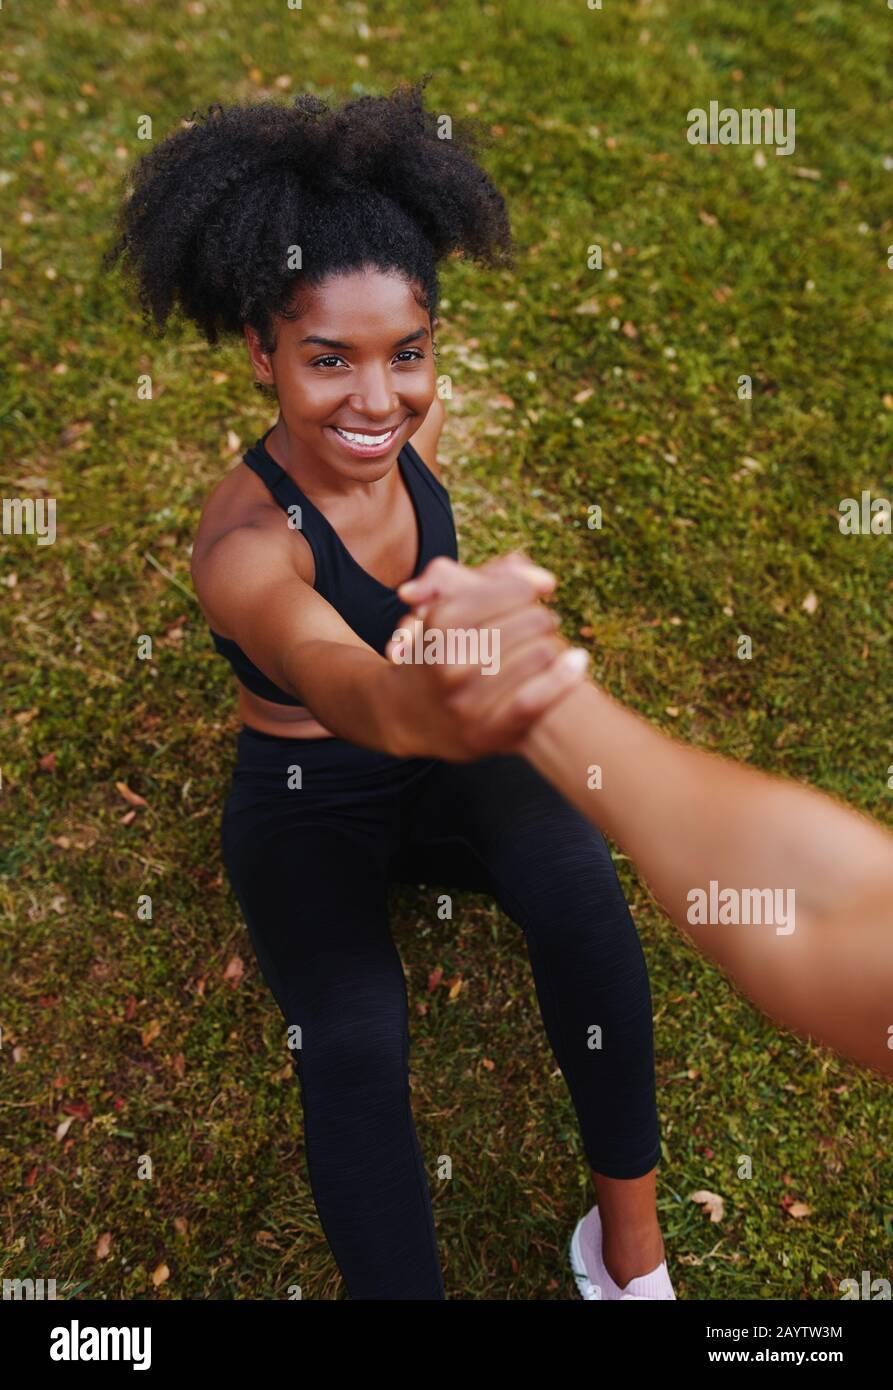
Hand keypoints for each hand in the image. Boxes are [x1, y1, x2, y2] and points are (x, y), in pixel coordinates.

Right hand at [384, 553, 587, 760]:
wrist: (408, 714)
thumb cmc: (441, 649)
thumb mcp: (448, 604)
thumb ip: (496, 577)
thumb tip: (548, 582)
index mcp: (440, 624)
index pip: (511, 591)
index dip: (530, 588)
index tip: (537, 590)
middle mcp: (450, 662)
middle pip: (531, 621)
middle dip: (543, 618)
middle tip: (542, 623)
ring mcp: (465, 700)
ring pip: (538, 656)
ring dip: (554, 645)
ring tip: (548, 645)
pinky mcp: (483, 732)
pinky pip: (533, 700)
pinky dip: (562, 679)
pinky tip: (577, 661)